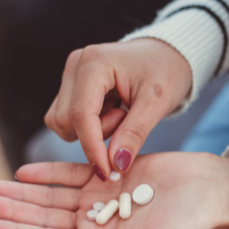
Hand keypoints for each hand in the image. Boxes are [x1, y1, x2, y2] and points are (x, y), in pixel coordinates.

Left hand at [0, 152, 228, 228]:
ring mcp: (100, 198)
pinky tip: (24, 170)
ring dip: (20, 191)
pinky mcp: (108, 173)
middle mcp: (94, 223)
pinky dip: (47, 172)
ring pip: (50, 195)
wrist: (210, 191)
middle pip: (42, 217)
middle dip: (9, 210)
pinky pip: (71, 174)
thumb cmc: (187, 227)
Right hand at [44, 38, 191, 180]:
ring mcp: (70, 74)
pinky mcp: (71, 86)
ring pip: (62, 122)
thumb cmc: (166, 73)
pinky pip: (68, 119)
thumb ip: (134, 134)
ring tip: (122, 114)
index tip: (107, 172)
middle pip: (66, 121)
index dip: (92, 147)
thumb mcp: (157, 104)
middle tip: (128, 120)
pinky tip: (113, 111)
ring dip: (93, 130)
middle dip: (96, 134)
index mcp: (95, 62)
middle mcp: (75, 65)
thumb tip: (114, 166)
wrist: (167, 56)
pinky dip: (90, 125)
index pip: (80, 114)